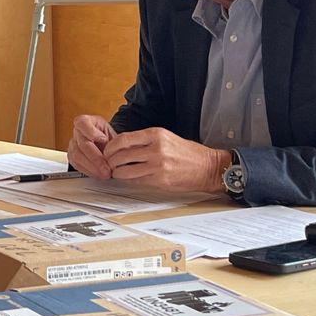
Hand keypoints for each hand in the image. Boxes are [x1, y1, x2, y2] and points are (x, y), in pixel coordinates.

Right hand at [67, 115, 116, 179]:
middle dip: (95, 158)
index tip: (104, 140)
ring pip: (77, 156)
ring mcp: (73, 143)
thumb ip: (114, 140)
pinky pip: (76, 164)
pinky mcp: (71, 155)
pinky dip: (88, 171)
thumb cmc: (110, 138)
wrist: (107, 145)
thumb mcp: (114, 134)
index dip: (92, 132)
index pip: (82, 123)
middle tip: (106, 168)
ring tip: (103, 174)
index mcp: (86, 121)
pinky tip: (97, 174)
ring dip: (92, 167)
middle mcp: (77, 131)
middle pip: (82, 144)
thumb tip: (114, 150)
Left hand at [102, 127, 231, 193]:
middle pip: (120, 155)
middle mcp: (156, 149)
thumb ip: (144, 140)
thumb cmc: (188, 152)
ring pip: (125, 170)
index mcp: (156, 134)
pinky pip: (136, 180)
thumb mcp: (166, 137)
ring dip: (116, 172)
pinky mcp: (160, 180)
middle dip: (110, 160)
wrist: (209, 167)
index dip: (110, 146)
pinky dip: (128, 179)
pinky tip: (128, 178)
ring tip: (116, 172)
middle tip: (108, 163)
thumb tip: (122, 145)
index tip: (107, 150)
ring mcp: (158, 166)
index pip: (123, 139)